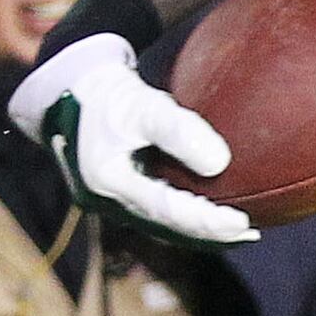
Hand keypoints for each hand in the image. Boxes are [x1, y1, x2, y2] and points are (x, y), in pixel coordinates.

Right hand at [6, 33, 254, 244]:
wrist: (66, 82)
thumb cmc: (105, 90)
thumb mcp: (142, 104)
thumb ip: (178, 130)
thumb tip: (221, 163)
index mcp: (109, 181)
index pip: (167, 211)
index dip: (206, 221)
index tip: (243, 223)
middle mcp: (107, 197)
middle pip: (165, 225)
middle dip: (206, 233)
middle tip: (249, 233)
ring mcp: (109, 195)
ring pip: (159, 221)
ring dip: (196, 227)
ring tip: (235, 229)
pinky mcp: (115, 185)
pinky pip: (154, 207)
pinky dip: (181, 211)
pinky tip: (206, 206)